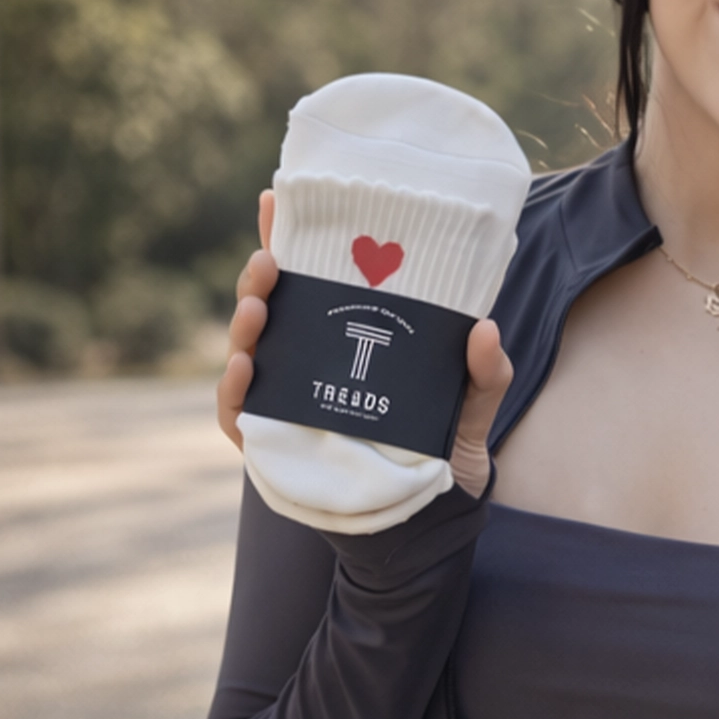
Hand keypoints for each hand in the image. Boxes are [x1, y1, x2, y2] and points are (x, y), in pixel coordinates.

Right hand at [216, 188, 512, 497]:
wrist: (434, 518)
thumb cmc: (445, 447)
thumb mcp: (474, 404)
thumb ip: (485, 372)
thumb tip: (486, 329)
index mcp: (344, 334)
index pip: (309, 278)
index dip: (287, 237)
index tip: (276, 199)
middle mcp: (308, 359)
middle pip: (269, 306)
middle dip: (259, 277)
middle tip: (269, 261)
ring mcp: (285, 399)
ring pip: (247, 351)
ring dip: (243, 325)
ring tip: (256, 307)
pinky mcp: (273, 444)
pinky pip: (239, 415)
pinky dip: (232, 390)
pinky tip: (243, 368)